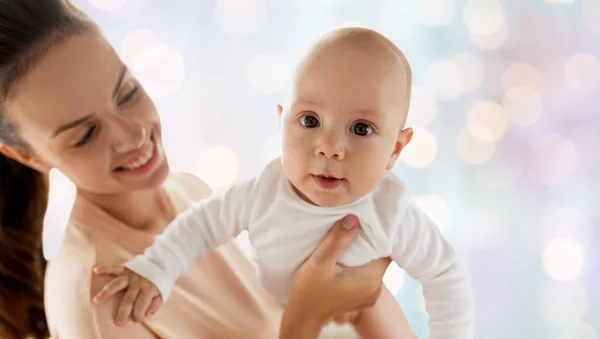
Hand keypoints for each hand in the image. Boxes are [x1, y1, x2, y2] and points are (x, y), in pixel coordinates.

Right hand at [92, 265, 161, 325]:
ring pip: (117, 284)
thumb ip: (155, 306)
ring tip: (97, 300)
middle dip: (123, 311)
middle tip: (118, 321)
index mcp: (148, 289)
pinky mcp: (125, 268)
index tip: (136, 320)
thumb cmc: (159, 283)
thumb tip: (147, 316)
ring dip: (106, 292)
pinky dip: (105, 269)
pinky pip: (114, 268)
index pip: (142, 303)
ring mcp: (131, 275)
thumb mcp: (162, 294)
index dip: (139, 313)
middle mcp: (138, 282)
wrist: (161, 263)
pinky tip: (96, 270)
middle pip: (128, 298)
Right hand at [280, 214, 390, 337]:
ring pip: (373, 266)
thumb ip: (337, 241)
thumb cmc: (308, 292)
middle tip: (354, 229)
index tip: (364, 225)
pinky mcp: (363, 298)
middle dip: (368, 244)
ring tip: (349, 243)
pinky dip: (359, 266)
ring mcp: (370, 296)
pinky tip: (346, 259)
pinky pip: (367, 275)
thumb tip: (353, 219)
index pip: (385, 251)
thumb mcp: (319, 262)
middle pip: (380, 258)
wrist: (302, 317)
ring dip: (363, 255)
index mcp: (370, 281)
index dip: (376, 236)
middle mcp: (375, 290)